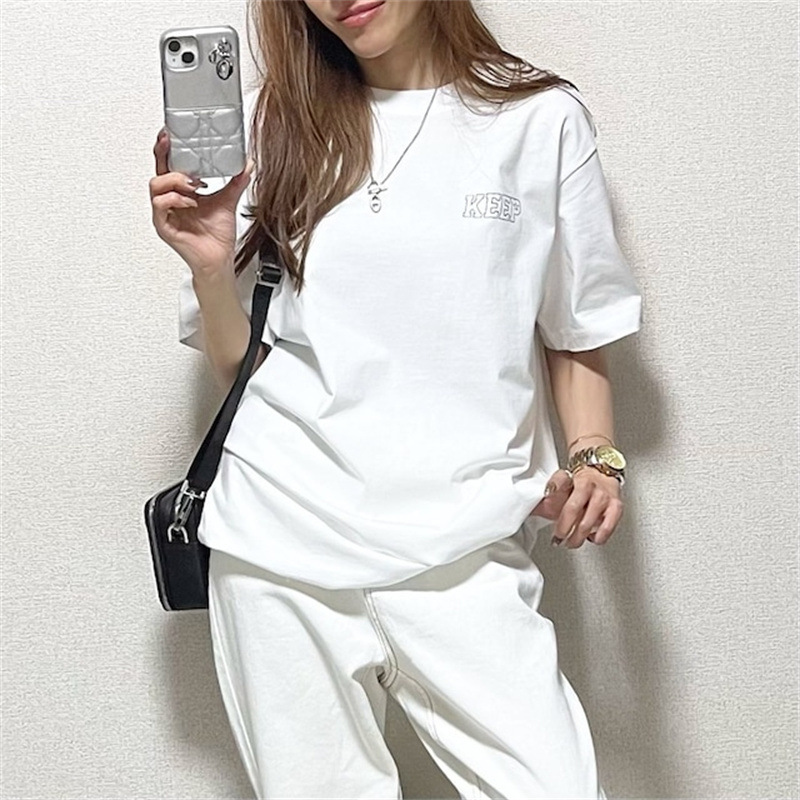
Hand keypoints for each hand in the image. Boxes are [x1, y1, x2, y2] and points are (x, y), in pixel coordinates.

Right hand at [149, 127, 254, 275]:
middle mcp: (170, 201)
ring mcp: (165, 213)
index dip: (165, 148)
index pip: (168, 165)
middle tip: (171, 142)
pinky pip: (160, 205)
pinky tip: (191, 202)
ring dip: (175, 180)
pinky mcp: (164, 226)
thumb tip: (246, 164)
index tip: (169, 133)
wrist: (219, 259)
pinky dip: (175, 199)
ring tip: (194, 185)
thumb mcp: (228, 201)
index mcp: (180, 192)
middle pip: (157, 170)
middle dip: (163, 154)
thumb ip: (235, 182)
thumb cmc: (216, 236)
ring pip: (156, 185)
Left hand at [529, 467, 623, 547]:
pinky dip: (598, 537)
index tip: (545, 506)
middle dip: (562, 528)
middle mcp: (590, 486)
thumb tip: (533, 507)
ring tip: (570, 542)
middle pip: (573, 510)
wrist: (601, 470)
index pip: (559, 484)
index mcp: (574, 478)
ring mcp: (604, 497)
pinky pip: (606, 528)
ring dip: (577, 537)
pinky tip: (591, 538)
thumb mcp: (562, 480)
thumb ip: (550, 493)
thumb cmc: (580, 480)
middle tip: (557, 538)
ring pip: (588, 523)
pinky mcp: (616, 507)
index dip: (551, 495)